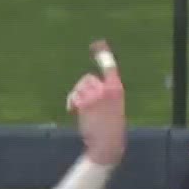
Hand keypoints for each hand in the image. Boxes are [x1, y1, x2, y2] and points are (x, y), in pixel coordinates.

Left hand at [68, 40, 125, 166]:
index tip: (97, 44)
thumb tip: (86, 88)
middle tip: (81, 101)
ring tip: (79, 109)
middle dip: (82, 87)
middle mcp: (106, 90)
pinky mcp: (84, 104)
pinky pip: (73, 96)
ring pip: (79, 87)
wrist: (106, 144)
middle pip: (88, 78)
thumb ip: (104, 95)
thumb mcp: (113, 108)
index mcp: (117, 89)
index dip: (103, 55)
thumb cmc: (110, 128)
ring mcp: (95, 96)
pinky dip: (71, 102)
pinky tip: (72, 111)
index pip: (110, 68)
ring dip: (76, 96)